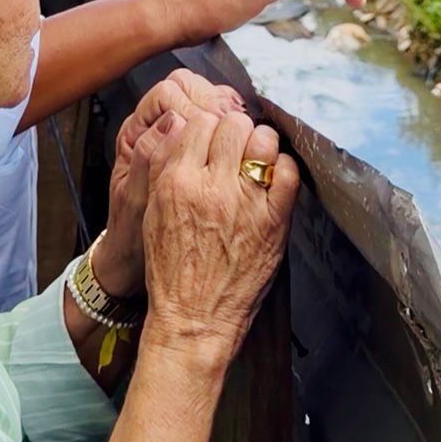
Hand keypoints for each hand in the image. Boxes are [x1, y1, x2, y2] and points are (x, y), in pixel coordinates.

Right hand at [141, 101, 298, 366]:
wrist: (194, 320)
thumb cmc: (171, 268)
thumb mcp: (152, 210)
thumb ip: (163, 165)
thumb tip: (181, 124)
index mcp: (176, 181)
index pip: (200, 121)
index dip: (208, 127)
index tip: (212, 138)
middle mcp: (211, 187)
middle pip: (233, 124)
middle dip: (235, 131)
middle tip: (235, 148)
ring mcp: (246, 203)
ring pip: (264, 140)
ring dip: (260, 145)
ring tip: (255, 160)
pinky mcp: (274, 222)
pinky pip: (288, 172)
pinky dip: (283, 169)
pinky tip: (272, 180)